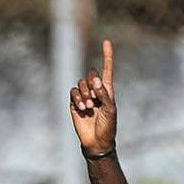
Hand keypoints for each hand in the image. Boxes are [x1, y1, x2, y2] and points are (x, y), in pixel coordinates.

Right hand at [69, 39, 116, 154]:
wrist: (97, 141)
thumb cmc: (108, 127)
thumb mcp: (110, 109)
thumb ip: (104, 93)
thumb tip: (95, 80)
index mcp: (107, 91)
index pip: (107, 70)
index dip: (107, 56)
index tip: (107, 42)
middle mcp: (96, 91)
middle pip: (91, 74)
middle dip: (92, 84)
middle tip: (95, 99)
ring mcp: (85, 96)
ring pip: (81, 83)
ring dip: (85, 94)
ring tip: (89, 107)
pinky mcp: (75, 103)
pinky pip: (73, 92)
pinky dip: (78, 98)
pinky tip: (82, 108)